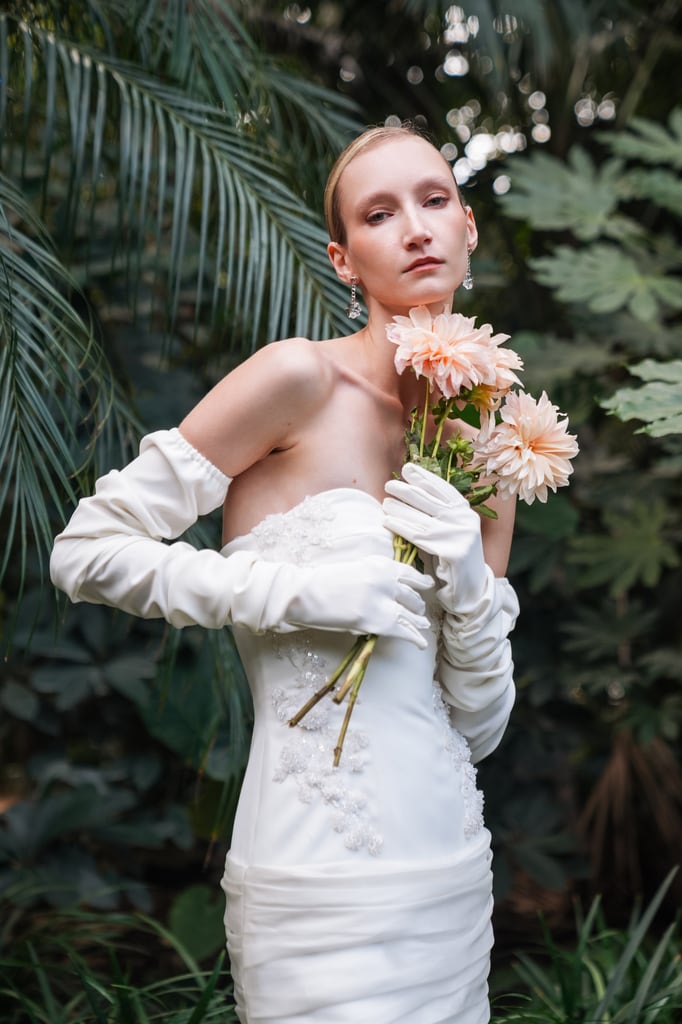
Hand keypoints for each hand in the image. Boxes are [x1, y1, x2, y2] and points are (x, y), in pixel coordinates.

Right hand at [277, 554, 433, 647]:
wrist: (305, 594)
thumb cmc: (323, 582)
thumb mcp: (355, 569)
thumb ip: (375, 577)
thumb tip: (390, 592)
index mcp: (380, 565)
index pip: (409, 574)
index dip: (420, 581)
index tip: (427, 584)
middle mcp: (386, 580)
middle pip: (411, 595)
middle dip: (416, 604)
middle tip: (420, 610)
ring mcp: (383, 601)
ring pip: (410, 614)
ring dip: (418, 621)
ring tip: (423, 626)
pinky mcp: (376, 621)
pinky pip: (402, 630)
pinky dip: (414, 637)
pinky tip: (420, 643)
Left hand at [383, 462, 488, 617]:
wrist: (470, 590)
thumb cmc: (452, 559)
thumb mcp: (448, 532)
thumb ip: (434, 515)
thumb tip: (407, 494)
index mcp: (466, 512)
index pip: (444, 489)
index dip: (425, 477)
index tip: (408, 468)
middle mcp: (465, 520)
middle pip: (431, 500)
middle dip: (408, 490)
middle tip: (390, 484)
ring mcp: (461, 535)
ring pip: (423, 518)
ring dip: (401, 508)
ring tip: (385, 502)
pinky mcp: (453, 551)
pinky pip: (420, 536)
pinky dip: (402, 527)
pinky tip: (388, 521)